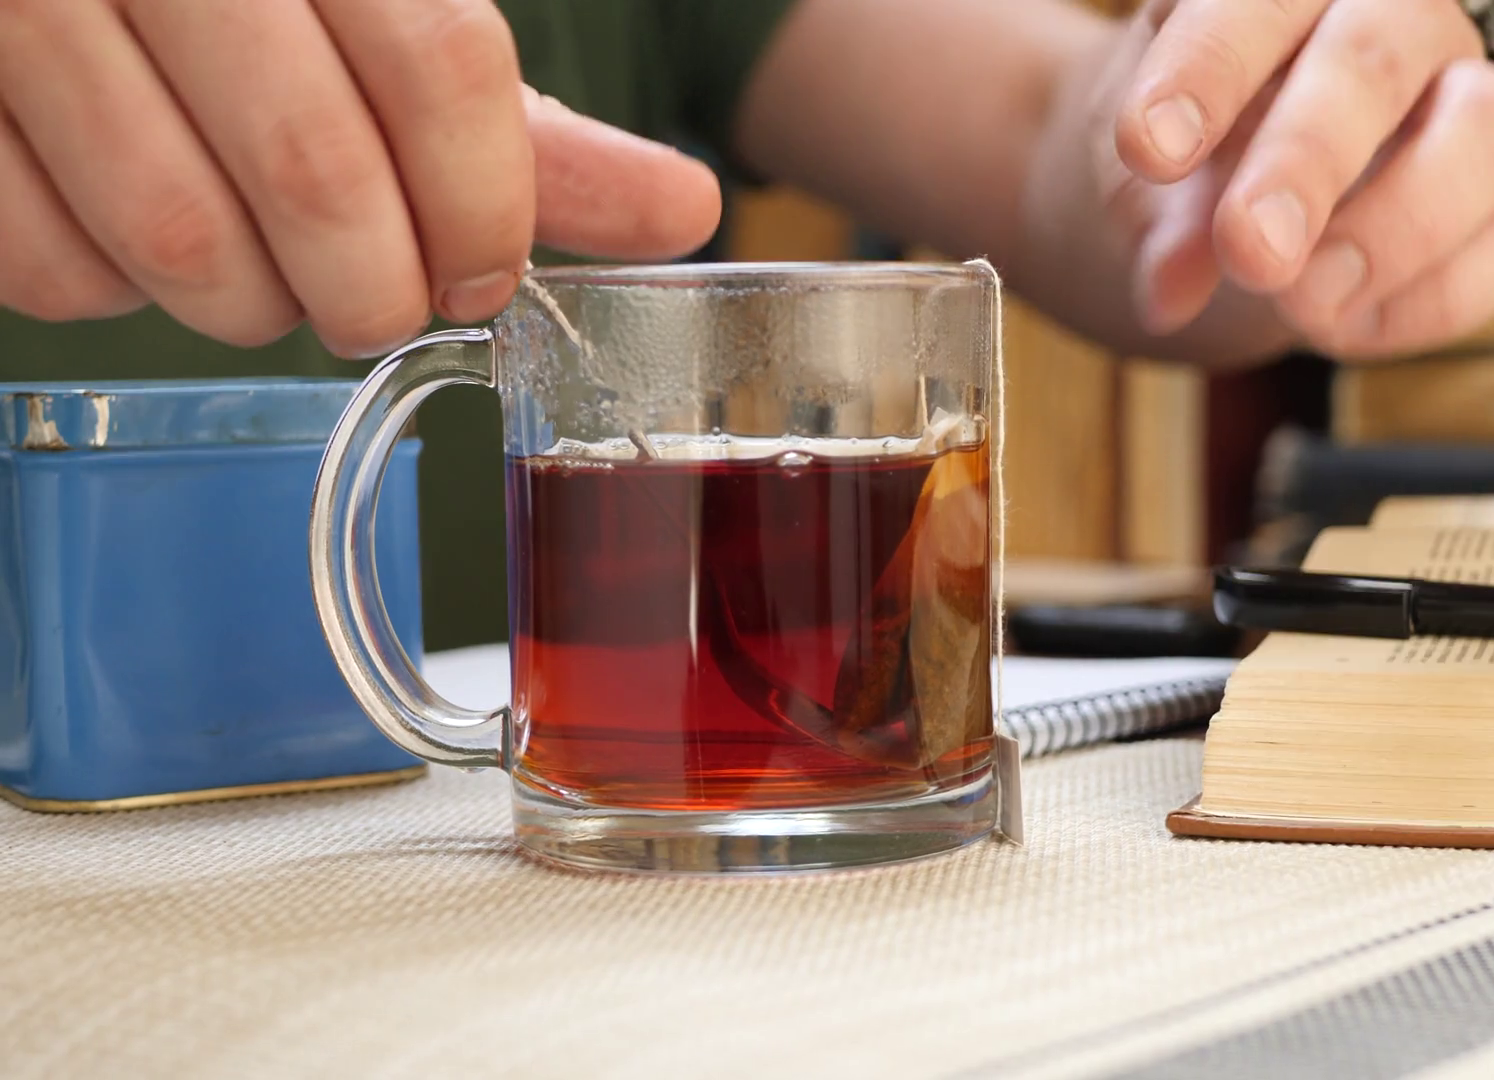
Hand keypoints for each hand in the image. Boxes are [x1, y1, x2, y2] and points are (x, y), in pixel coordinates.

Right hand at [0, 0, 719, 356]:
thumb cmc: (244, 1)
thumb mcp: (377, 18)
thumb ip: (515, 126)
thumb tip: (684, 212)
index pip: (440, 65)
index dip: (484, 206)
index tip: (484, 275)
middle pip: (317, 171)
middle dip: (375, 290)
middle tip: (381, 302)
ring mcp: (22, 15)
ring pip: (180, 240)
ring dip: (253, 306)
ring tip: (270, 278)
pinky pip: (51, 269)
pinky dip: (114, 294)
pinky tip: (140, 240)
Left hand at [1097, 0, 1493, 359]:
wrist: (1235, 202)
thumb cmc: (1195, 154)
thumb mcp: (1147, 179)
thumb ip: (1155, 221)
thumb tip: (1170, 291)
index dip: (1209, 66)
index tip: (1148, 150)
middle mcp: (1401, 25)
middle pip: (1382, 55)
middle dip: (1310, 157)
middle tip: (1249, 249)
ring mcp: (1470, 112)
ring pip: (1491, 134)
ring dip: (1395, 231)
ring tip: (1298, 304)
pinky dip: (1429, 302)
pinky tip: (1337, 328)